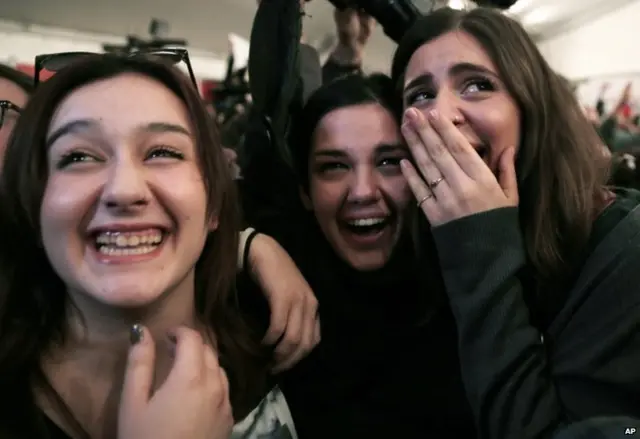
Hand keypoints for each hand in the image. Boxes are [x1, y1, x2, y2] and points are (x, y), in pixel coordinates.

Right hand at [118, 326, 232, 438]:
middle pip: (209, 351)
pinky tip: (196, 395)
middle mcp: (215, 385)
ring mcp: (226, 403)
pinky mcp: (230, 420)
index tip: (165, 335)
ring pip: (219, 369)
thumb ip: (139, 363)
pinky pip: (224, 390)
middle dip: (191, 345)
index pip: (193, 338)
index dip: (179, 330)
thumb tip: (141, 331)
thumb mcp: (133, 402)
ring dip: (203, 362)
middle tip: (171, 351)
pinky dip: (212, 382)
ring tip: (182, 371)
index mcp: (191, 376)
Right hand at [248, 233, 320, 372]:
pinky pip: (279, 327)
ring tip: (267, 361)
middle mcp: (309, 305)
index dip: (299, 358)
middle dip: (289, 361)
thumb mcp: (287, 297)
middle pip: (305, 345)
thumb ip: (291, 316)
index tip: (283, 365)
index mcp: (313, 306)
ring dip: (279, 354)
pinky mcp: (283, 297)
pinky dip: (270, 339)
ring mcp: (298, 301)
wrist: (262, 251)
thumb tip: (282, 344)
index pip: (313, 341)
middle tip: (273, 369)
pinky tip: (262, 343)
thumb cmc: (271, 275)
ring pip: (293, 339)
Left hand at [400, 108, 517, 226]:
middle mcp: (462, 187)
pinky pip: (419, 191)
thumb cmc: (500, 226)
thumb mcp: (510, 198)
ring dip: (414, 145)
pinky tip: (403, 160)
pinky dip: (411, 175)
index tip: (433, 113)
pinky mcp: (433, 215)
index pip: (460, 148)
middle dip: (424, 130)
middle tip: (411, 112)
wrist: (487, 261)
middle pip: (439, 153)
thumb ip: (507, 171)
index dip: (445, 129)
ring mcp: (445, 201)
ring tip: (405, 127)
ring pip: (427, 168)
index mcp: (482, 180)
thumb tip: (509, 148)